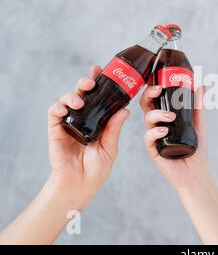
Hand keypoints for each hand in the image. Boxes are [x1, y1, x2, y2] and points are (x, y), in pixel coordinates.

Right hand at [47, 65, 128, 205]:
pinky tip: (64, 108)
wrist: (81, 184)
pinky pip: (54, 113)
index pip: (98, 97)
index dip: (98, 82)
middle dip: (85, 83)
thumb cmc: (97, 168)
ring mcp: (69, 123)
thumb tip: (125, 110)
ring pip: (67, 99)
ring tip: (79, 100)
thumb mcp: (110, 146)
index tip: (100, 69)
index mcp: (98, 120)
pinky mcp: (56, 130)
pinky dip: (58, 107)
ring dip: (72, 95)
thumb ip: (114, 129)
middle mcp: (83, 118)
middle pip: (82, 94)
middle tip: (90, 82)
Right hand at [139, 85, 208, 189]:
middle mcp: (157, 125)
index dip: (152, 88)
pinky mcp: (153, 149)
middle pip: (146, 105)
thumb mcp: (198, 124)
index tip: (158, 79)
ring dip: (157, 114)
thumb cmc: (196, 149)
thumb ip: (198, 106)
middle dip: (149, 95)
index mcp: (165, 117)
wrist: (196, 172)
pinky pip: (149, 138)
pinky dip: (155, 132)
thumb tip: (202, 85)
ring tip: (171, 117)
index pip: (155, 99)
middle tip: (159, 89)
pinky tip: (164, 131)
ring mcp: (154, 136)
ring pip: (147, 119)